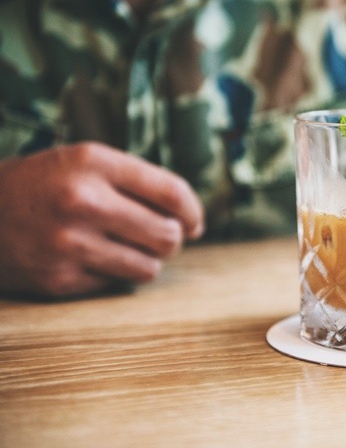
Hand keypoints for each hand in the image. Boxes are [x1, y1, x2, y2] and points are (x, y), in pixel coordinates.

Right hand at [0, 142, 204, 297]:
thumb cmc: (49, 185)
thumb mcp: (88, 163)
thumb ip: (141, 184)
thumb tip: (194, 225)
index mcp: (93, 162)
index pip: (171, 192)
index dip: (193, 211)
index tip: (194, 222)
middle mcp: (81, 201)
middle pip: (167, 235)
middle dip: (172, 239)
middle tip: (158, 236)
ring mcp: (68, 243)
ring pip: (149, 267)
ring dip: (146, 260)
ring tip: (124, 247)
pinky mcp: (58, 279)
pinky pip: (116, 284)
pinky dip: (113, 274)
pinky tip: (90, 258)